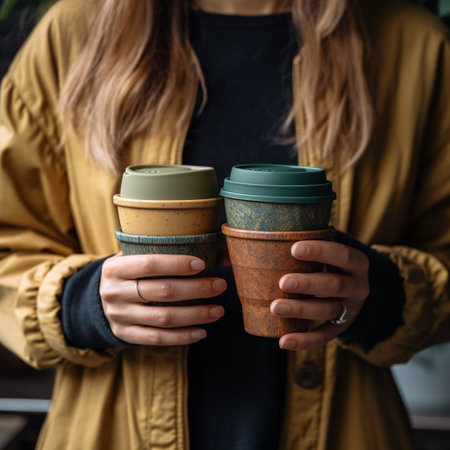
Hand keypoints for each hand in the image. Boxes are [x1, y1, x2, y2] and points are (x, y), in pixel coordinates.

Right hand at [99, 253, 226, 345]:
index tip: (202, 264)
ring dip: (195, 314)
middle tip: (220, 285)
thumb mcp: (138, 257)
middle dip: (196, 289)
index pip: (149, 264)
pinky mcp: (125, 335)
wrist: (99, 300)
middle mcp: (114, 292)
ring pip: (163, 318)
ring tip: (218, 310)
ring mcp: (119, 316)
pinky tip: (202, 331)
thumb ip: (172, 252)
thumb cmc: (131, 273)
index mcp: (116, 268)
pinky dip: (182, 337)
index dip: (177, 264)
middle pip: (162, 291)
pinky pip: (157, 338)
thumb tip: (222, 253)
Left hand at [270, 240, 369, 350]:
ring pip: (327, 310)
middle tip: (283, 281)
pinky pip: (324, 336)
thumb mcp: (331, 249)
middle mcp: (358, 287)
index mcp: (357, 263)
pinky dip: (304, 340)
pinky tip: (284, 342)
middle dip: (308, 283)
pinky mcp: (341, 327)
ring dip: (301, 310)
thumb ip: (311, 242)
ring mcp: (351, 309)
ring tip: (275, 307)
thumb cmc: (332, 262)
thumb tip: (267, 232)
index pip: (342, 255)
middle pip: (335, 285)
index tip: (294, 248)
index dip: (320, 251)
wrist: (357, 287)